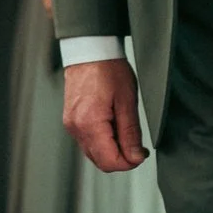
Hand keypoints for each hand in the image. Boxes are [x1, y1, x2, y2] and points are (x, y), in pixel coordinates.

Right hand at [63, 58, 146, 172]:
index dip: (129, 162)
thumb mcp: (127, 101)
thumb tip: (135, 157)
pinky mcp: (70, 120)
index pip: (109, 162)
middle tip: (136, 143)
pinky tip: (111, 124)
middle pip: (100, 162)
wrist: (90, 50)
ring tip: (123, 127)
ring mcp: (71, 124)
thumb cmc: (108, 68)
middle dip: (121, 157)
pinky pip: (87, 141)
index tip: (141, 153)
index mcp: (90, 123)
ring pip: (93, 154)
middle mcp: (76, 127)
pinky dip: (102, 140)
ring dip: (111, 149)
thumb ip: (131, 133)